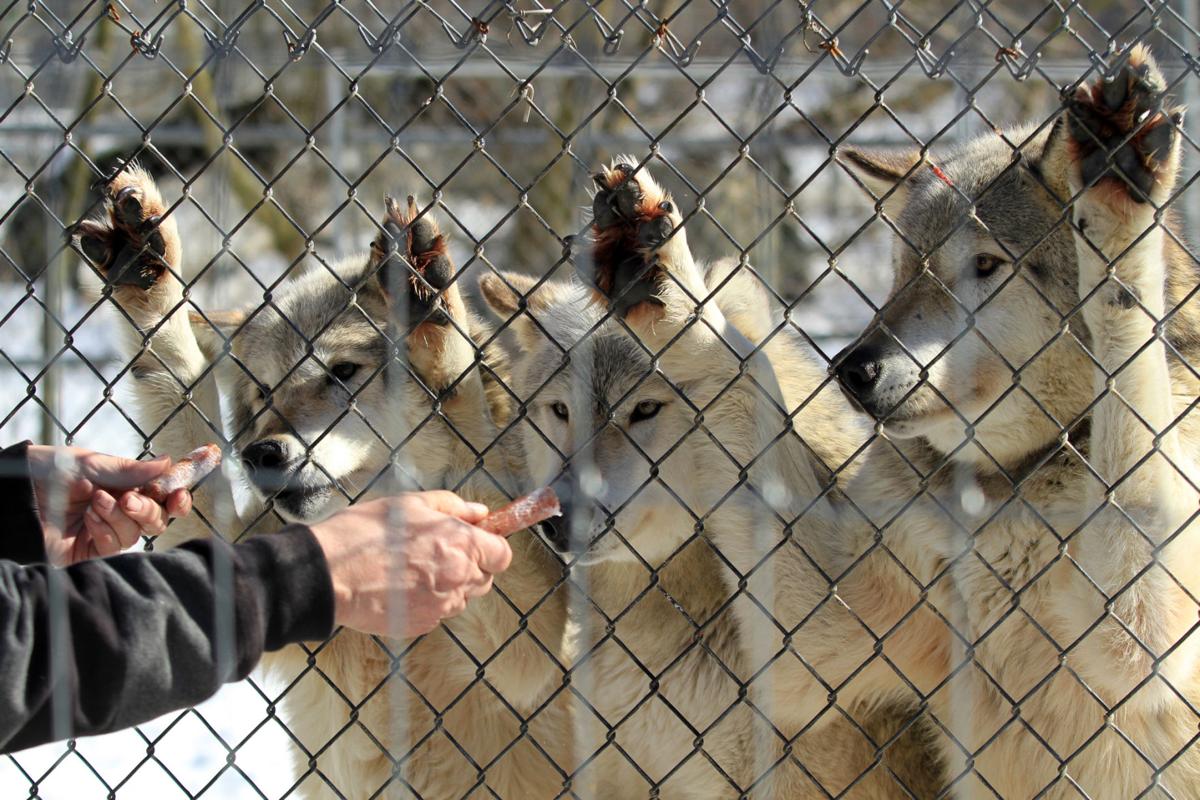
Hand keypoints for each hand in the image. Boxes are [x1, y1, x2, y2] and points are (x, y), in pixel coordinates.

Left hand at [25, 446, 193, 565]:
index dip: (175, 499)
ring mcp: (104, 533)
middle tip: (130, 499)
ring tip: (95, 502)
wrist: (15, 493)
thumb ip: (131, 469)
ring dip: (119, 517)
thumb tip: (167, 462)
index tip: (179, 494)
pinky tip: (89, 519)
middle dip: (148, 510)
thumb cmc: (48, 471)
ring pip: (134, 534)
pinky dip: (105, 531)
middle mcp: (118, 512)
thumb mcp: (93, 464)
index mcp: (123, 488)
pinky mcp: (88, 553)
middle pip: (154, 520)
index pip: (160, 498)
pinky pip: (112, 547)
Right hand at [307, 491, 510, 637]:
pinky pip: (437, 612)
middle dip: (471, 565)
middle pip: (484, 579)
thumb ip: (452, 507)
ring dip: (448, 585)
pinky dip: (427, 601)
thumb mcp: (410, 504)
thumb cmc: (365, 534)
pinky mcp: (420, 625)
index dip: (491, 546)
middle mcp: (458, 580)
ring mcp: (440, 607)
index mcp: (462, 546)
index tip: (475, 540)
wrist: (327, 574)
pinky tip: (400, 586)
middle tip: (438, 550)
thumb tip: (479, 513)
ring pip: (460, 598)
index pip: (502, 555)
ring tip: (413, 568)